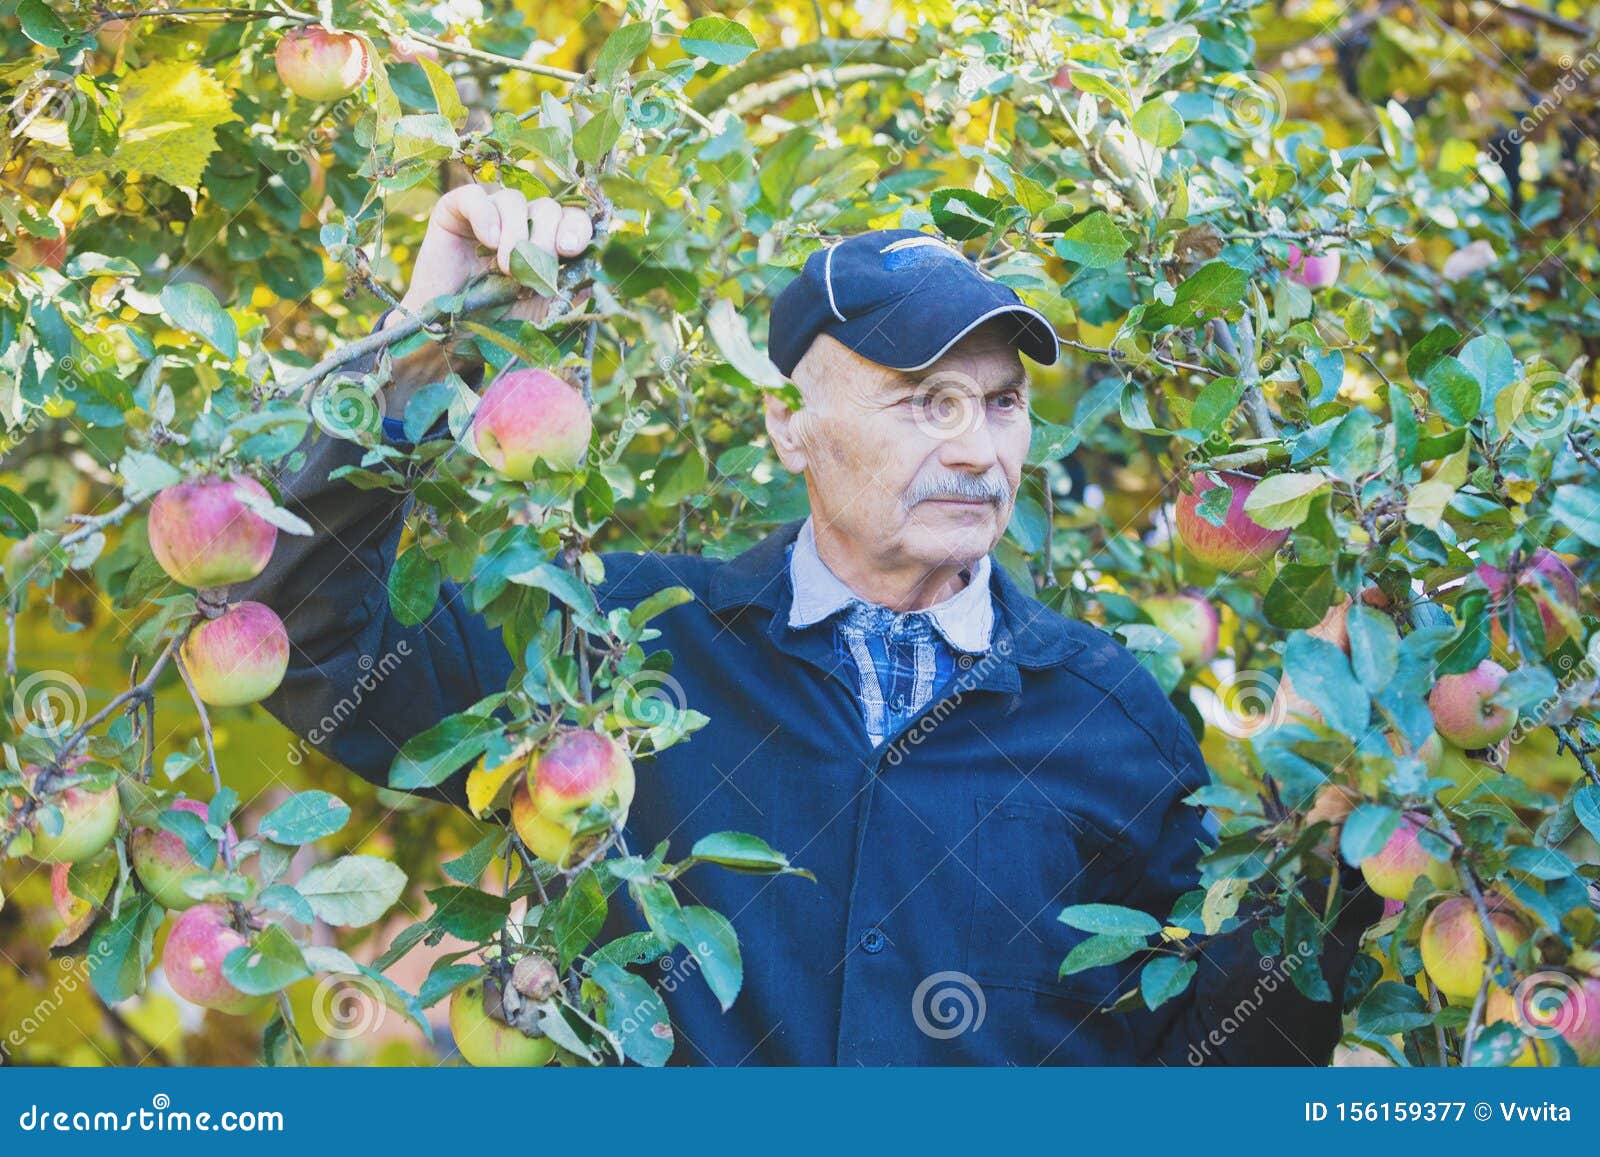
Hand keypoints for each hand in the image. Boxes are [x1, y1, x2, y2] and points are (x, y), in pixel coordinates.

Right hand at [382, 183, 593, 413]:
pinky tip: (488, 240)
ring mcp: (490, 213)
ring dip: (515, 234)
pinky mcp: (456, 210)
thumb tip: (598, 269)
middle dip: (544, 239)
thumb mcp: (544, 308)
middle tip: (531, 272)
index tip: (570, 251)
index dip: (577, 229)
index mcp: (548, 241)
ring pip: (515, 200)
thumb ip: (572, 289)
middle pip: (547, 207)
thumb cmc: (499, 320)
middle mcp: (522, 222)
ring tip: (505, 268)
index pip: (573, 219)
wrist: (452, 333)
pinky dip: (486, 215)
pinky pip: (476, 196)